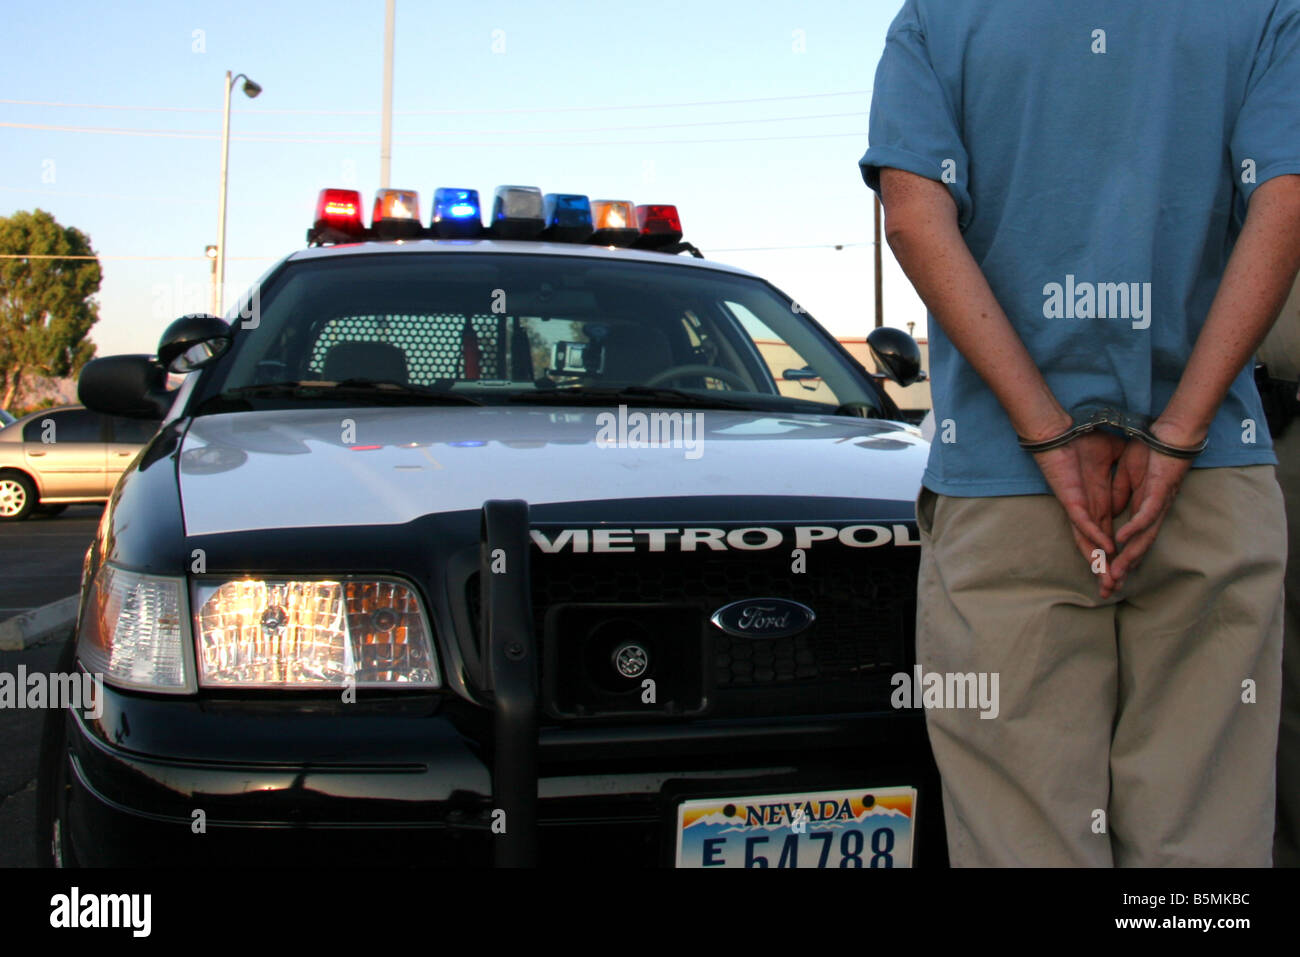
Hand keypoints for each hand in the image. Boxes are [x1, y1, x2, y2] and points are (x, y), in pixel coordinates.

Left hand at [1031, 431, 1125, 591]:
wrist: (1057, 430)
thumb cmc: (1083, 444)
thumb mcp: (1114, 462)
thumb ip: (1121, 481)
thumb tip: (1127, 499)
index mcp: (1096, 503)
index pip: (1106, 536)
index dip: (1116, 555)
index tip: (1127, 573)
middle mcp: (1084, 510)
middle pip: (1094, 546)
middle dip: (1103, 569)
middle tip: (1112, 592)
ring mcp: (1076, 505)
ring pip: (1086, 539)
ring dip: (1098, 559)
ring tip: (1108, 578)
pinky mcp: (1069, 497)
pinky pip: (1081, 520)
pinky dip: (1093, 534)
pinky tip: (1104, 547)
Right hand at [1107, 434, 1193, 589]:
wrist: (1173, 433)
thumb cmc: (1151, 450)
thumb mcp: (1127, 475)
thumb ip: (1119, 494)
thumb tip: (1111, 512)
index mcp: (1143, 507)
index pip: (1131, 539)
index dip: (1118, 558)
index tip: (1104, 575)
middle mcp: (1153, 512)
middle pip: (1139, 547)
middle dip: (1123, 568)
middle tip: (1109, 588)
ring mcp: (1158, 503)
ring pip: (1143, 537)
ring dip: (1128, 557)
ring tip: (1115, 572)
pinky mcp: (1159, 491)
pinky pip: (1146, 515)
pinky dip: (1134, 529)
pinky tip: (1121, 540)